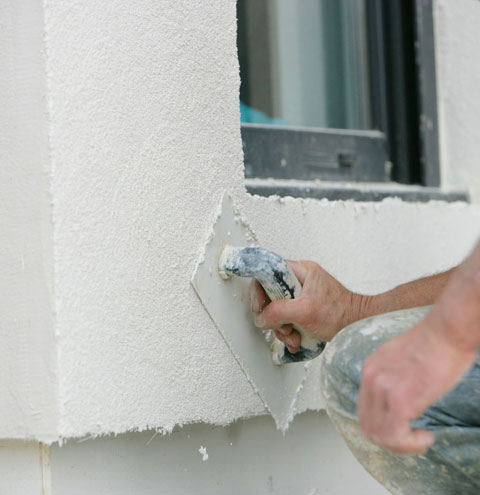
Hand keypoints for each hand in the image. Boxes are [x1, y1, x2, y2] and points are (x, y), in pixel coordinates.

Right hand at [249, 260, 362, 352]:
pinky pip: (287, 320)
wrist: (358, 327)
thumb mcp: (305, 312)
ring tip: (293, 336)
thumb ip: (279, 312)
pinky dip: (289, 333)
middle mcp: (299, 281)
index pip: (268, 272)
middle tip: (282, 326)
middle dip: (274, 317)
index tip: (259, 307)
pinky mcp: (304, 311)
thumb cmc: (341, 313)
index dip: (259, 290)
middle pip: (271, 296)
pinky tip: (297, 340)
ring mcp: (302, 297)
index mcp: (301, 271)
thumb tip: (262, 317)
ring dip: (282, 329)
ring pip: (278, 311)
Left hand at [357, 317, 476, 453]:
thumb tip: (399, 397)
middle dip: (390, 440)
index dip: (382, 426)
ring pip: (379, 435)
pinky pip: (394, 436)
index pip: (364, 410)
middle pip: (367, 425)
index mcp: (370, 368)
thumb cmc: (435, 343)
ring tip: (421, 439)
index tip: (404, 428)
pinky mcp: (399, 400)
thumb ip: (393, 376)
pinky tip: (426, 437)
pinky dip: (409, 445)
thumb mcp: (401, 358)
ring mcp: (382, 388)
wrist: (447, 332)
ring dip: (401, 446)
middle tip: (412, 440)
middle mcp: (370, 377)